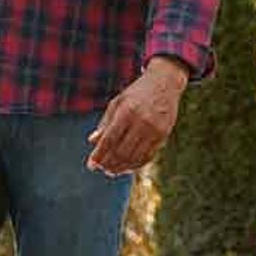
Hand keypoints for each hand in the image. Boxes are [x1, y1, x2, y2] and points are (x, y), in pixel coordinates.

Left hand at [86, 57, 188, 175]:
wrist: (165, 83)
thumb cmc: (136, 93)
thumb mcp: (117, 102)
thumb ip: (105, 122)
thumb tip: (92, 141)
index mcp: (126, 112)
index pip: (109, 140)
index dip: (99, 155)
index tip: (91, 166)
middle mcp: (141, 122)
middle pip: (121, 151)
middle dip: (109, 163)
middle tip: (101, 169)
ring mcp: (154, 130)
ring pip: (135, 157)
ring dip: (121, 167)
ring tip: (112, 171)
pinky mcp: (163, 135)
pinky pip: (148, 156)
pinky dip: (136, 164)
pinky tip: (127, 167)